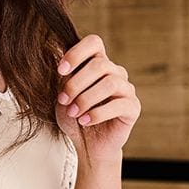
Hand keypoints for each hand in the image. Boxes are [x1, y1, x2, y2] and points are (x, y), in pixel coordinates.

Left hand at [55, 34, 139, 161]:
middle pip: (99, 64)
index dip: (77, 53)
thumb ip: (64, 76)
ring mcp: (126, 89)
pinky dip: (97, 113)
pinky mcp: (133, 108)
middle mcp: (115, 72)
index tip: (60, 71)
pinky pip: (118, 105)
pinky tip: (85, 121)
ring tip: (74, 112)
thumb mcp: (63, 95)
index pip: (94, 43)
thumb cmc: (74, 117)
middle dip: (76, 83)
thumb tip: (55, 51)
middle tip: (63, 100)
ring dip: (86, 98)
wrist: (88, 146)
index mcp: (98, 63)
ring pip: (109, 83)